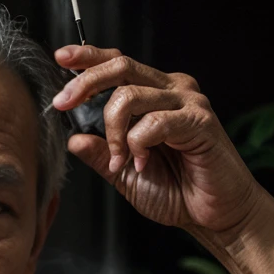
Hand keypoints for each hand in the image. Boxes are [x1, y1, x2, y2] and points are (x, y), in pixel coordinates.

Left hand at [52, 47, 269, 244]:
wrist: (213, 215)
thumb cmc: (177, 192)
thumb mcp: (125, 173)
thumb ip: (101, 154)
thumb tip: (73, 138)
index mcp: (154, 95)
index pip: (118, 64)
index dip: (88, 58)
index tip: (61, 58)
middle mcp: (171, 90)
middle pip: (121, 66)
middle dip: (85, 83)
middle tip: (63, 105)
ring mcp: (187, 102)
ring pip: (130, 95)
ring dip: (113, 133)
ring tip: (120, 160)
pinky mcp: (200, 120)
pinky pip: (154, 121)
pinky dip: (138, 145)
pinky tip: (143, 164)